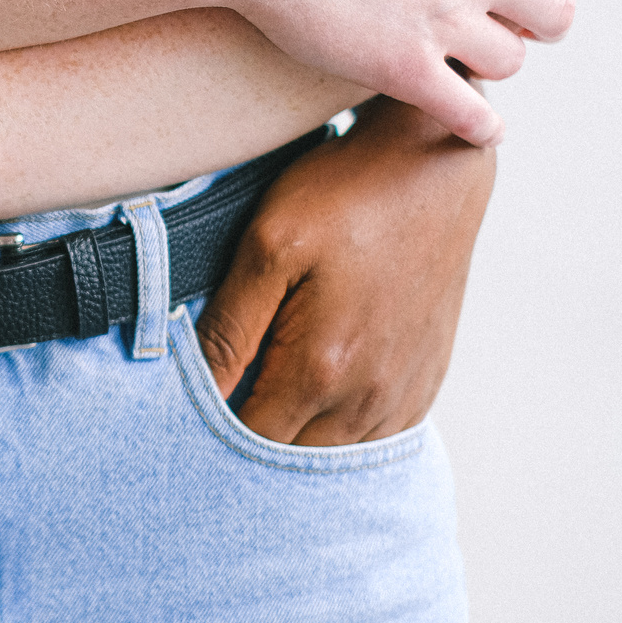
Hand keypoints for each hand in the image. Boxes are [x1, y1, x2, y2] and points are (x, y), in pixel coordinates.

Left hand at [195, 96, 493, 444]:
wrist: (433, 165)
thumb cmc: (343, 195)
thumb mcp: (266, 247)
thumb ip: (229, 328)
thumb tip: (195, 386)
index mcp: (322, 370)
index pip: (251, 442)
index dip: (213, 429)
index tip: (189, 403)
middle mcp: (370, 397)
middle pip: (293, 457)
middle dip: (252, 438)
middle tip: (225, 392)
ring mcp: (405, 391)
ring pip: (336, 453)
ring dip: (298, 435)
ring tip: (266, 388)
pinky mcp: (426, 377)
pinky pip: (378, 434)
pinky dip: (342, 426)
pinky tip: (316, 390)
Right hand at [221, 0, 583, 146]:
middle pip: (556, 10)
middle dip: (540, 18)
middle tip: (511, 21)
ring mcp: (441, 21)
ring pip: (511, 61)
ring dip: (496, 62)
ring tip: (469, 61)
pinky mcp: (401, 68)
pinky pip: (468, 115)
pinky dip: (480, 126)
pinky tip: (474, 125)